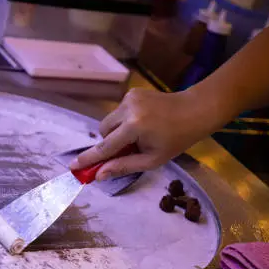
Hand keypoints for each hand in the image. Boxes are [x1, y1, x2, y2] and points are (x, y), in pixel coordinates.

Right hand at [69, 87, 231, 179]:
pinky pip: (118, 112)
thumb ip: (123, 166)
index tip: (73, 166)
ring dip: (117, 132)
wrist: (194, 110)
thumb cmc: (176, 139)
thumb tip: (98, 175)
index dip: (89, 158)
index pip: (106, 146)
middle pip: (103, 131)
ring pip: (109, 122)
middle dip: (110, 143)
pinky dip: (124, 122)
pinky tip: (143, 123)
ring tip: (139, 136)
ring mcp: (129, 98)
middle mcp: (128, 109)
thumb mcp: (152, 159)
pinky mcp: (132, 92)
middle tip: (127, 151)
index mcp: (135, 127)